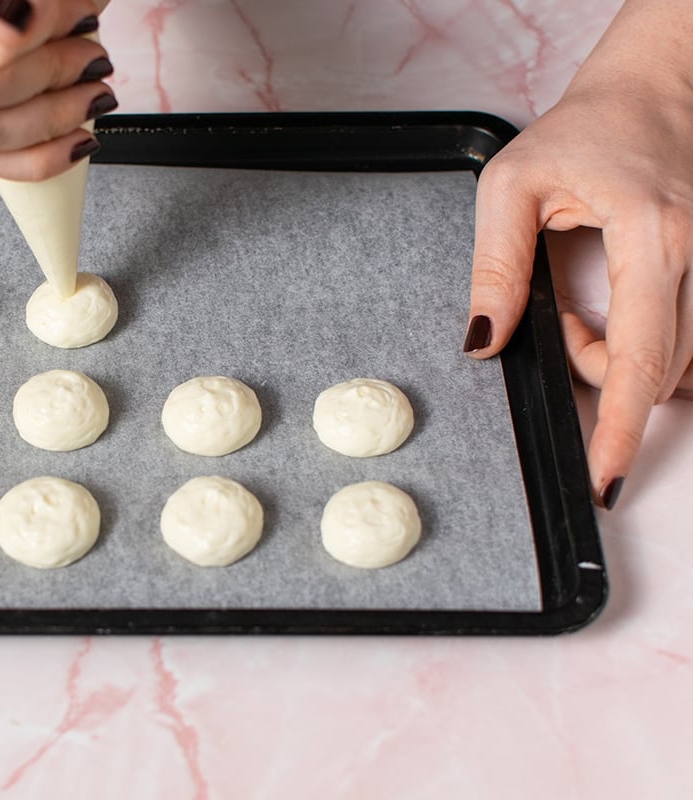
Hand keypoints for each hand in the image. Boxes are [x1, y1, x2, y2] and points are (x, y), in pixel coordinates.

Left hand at [465, 2, 692, 508]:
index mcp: (656, 235)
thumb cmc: (584, 128)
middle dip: (597, 372)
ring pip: (674, 358)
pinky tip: (617, 304)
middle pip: (656, 369)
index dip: (620, 428)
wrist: (652, 89)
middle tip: (557, 324)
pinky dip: (643, 339)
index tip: (606, 477)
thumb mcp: (510, 187)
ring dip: (618, 354)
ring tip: (581, 302)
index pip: (641, 359)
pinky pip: (685, 336)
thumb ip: (495, 268)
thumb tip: (483, 341)